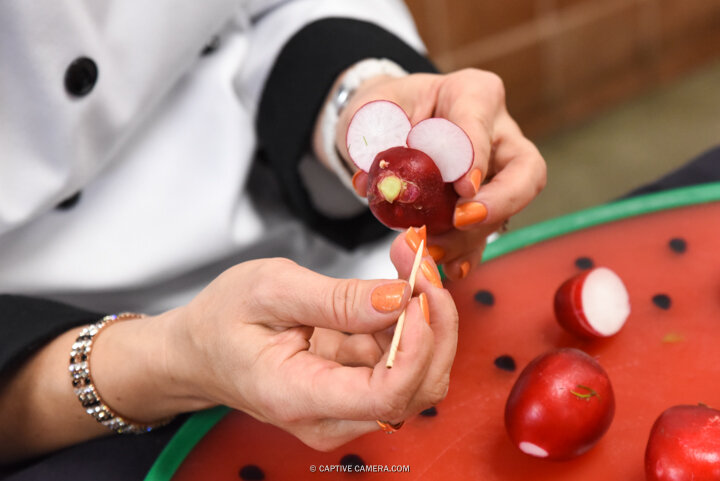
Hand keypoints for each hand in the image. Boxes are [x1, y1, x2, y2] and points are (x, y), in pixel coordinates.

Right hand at [160, 230, 457, 450]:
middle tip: (423, 268)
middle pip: (417, 389)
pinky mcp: (356, 389)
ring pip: (419, 375)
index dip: (419, 347)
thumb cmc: (221, 321)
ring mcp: (346, 406)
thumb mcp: (270, 290)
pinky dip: (411, 321)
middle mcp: (331, 416)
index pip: (387, 396)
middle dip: (434, 326)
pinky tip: (398, 284)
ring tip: (408, 265)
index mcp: (300, 397)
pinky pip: (402, 361)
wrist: (200, 351)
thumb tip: (397, 299)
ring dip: (427, 319)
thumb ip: (336, 298)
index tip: (418, 296)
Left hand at [333, 69, 546, 280]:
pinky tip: (453, 266)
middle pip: (525, 170)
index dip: (477, 156)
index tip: (463, 187)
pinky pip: (485, 231)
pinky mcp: (483, 202)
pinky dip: (468, 251)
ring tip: (434, 249)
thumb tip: (372, 185)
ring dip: (472, 235)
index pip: (482, 120)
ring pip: (507, 208)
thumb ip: (375, 139)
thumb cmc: (386, 109)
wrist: (386, 124)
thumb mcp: (374, 110)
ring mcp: (496, 170)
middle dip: (500, 202)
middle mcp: (497, 132)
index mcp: (472, 94)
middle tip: (462, 221)